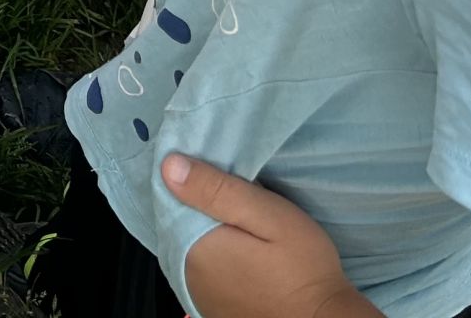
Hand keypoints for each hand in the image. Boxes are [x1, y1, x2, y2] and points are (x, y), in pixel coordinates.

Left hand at [164, 155, 376, 317]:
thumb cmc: (302, 267)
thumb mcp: (268, 216)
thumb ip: (217, 190)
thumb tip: (168, 166)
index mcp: (192, 247)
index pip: (171, 198)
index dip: (193, 178)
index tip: (217, 167)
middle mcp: (184, 274)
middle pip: (178, 222)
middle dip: (199, 203)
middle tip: (235, 192)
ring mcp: (196, 293)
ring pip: (188, 244)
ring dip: (205, 228)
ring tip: (238, 219)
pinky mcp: (211, 306)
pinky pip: (200, 268)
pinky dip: (213, 253)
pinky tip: (237, 247)